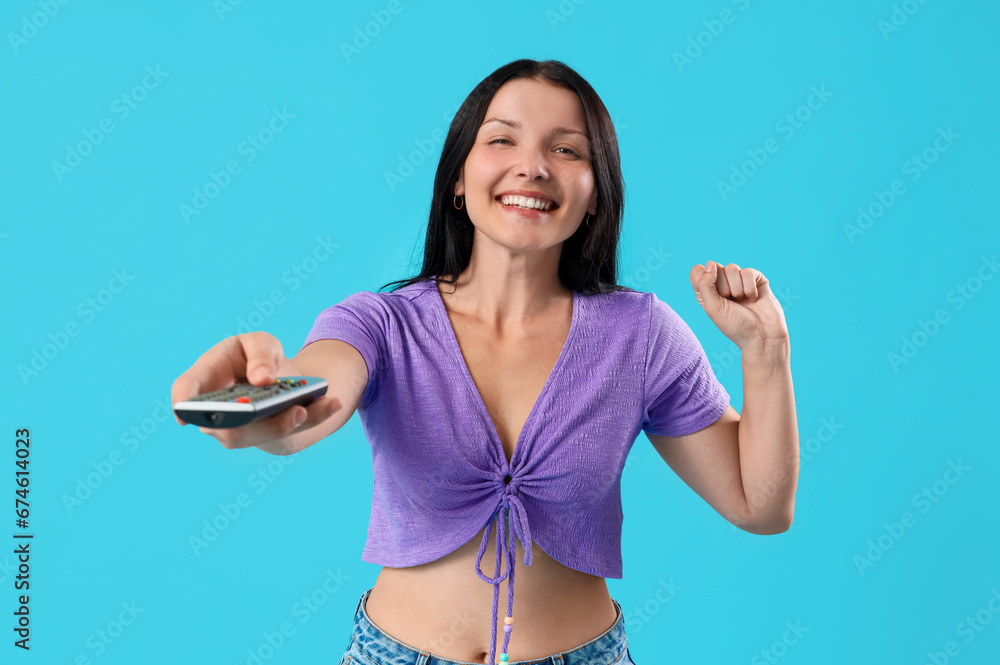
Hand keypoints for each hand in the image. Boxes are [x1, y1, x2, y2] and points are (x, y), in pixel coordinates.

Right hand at [171, 331, 340, 450]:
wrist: (280, 379)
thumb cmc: (259, 356)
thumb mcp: (261, 342)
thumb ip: (260, 354)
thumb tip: (261, 379)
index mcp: (207, 378)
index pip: (187, 392)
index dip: (183, 403)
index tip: (185, 412)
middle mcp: (219, 412)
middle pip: (227, 424)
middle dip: (250, 420)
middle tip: (265, 409)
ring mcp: (241, 430)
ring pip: (259, 435)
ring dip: (284, 423)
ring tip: (304, 408)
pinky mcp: (270, 437)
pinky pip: (292, 433)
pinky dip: (316, 416)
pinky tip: (333, 403)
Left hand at [689, 261, 788, 353]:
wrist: (762, 336)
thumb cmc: (735, 325)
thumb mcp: (713, 308)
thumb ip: (705, 284)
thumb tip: (710, 263)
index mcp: (706, 292)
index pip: (697, 271)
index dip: (703, 278)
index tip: (712, 293)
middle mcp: (722, 284)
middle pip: (715, 267)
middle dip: (723, 287)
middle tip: (730, 302)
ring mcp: (739, 281)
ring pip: (732, 268)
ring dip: (737, 289)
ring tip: (743, 302)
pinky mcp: (755, 279)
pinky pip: (747, 272)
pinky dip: (750, 288)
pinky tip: (754, 299)